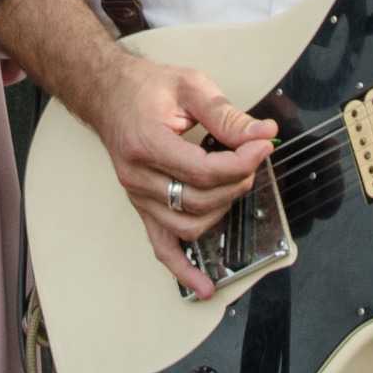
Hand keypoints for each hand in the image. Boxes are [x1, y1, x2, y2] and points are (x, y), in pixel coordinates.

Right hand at [84, 56, 277, 298]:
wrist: (108, 93)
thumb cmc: (146, 88)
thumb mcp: (191, 86)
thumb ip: (227, 114)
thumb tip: (263, 133)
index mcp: (146, 144)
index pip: (203, 170)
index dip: (241, 162)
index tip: (263, 146)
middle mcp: (138, 177)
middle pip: (199, 199)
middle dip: (237, 181)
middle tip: (254, 156)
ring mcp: (138, 197)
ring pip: (189, 226)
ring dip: (221, 210)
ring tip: (236, 182)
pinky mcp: (142, 208)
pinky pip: (162, 247)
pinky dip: (183, 270)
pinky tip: (205, 285)